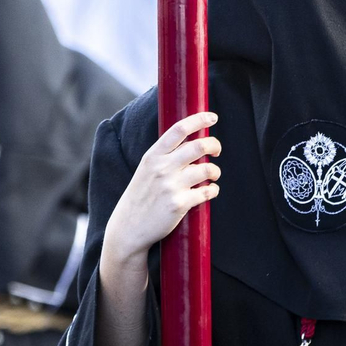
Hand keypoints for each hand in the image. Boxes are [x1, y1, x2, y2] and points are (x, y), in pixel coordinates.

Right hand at [102, 112, 220, 272]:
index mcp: (153, 156)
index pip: (179, 129)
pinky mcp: (179, 204)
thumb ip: (165, 155)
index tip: (213, 117)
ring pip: (208, 169)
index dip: (199, 119)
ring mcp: (171, 186)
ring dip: (215, 171)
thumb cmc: (141, 196)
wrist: (128, 228)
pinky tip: (210, 191)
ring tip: (212, 175)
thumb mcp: (146, 169)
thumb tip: (192, 140)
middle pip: (199, 146)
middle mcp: (162, 168)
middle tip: (217, 150)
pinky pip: (208, 191)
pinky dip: (213, 190)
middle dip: (215, 145)